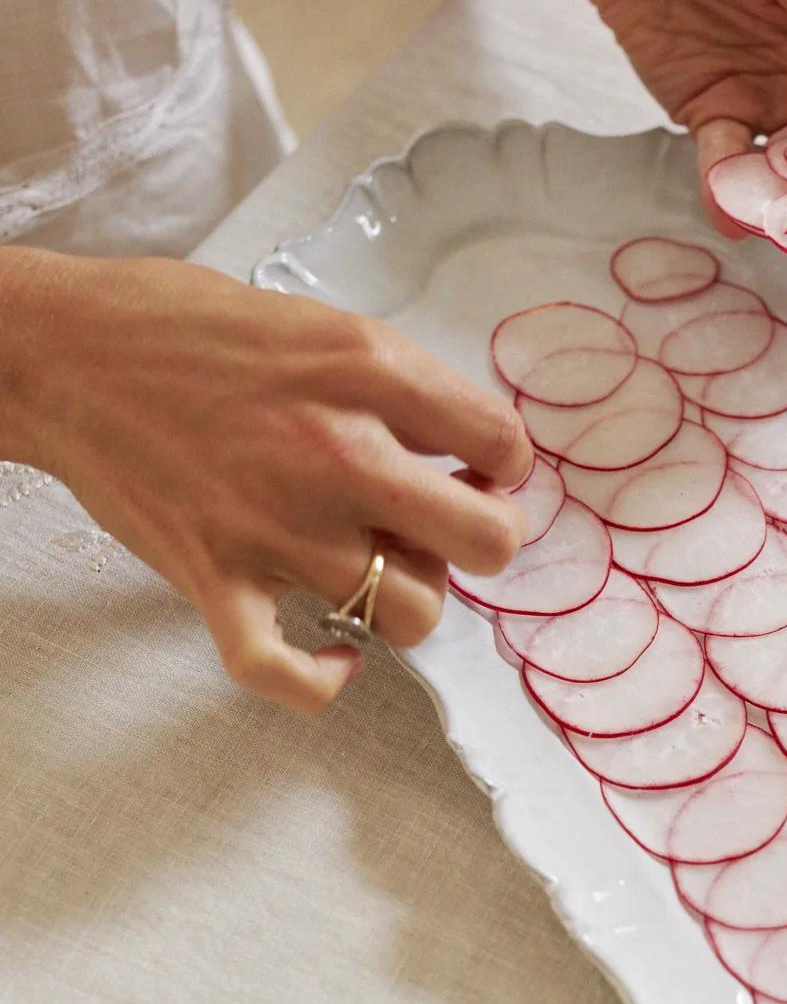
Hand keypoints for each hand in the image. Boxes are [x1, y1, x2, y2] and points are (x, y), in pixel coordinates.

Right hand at [2, 251, 530, 711]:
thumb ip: (397, 386)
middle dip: (485, 539)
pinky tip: (339, 656)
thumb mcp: (318, 324)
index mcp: (367, 372)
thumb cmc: (186, 330)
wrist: (65, 354)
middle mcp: (336, 453)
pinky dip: (323, 679)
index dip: (503, 463)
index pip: (504, 444)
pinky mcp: (216, 581)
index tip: (475, 467)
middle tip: (447, 524)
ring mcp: (276, 527)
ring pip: (413, 614)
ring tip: (379, 565)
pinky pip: (286, 671)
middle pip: (486, 543)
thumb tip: (466, 452)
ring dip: (410, 599)